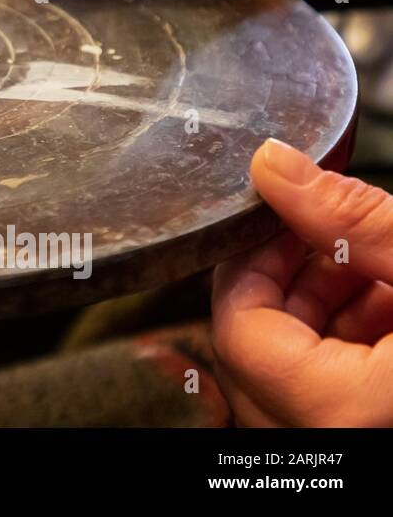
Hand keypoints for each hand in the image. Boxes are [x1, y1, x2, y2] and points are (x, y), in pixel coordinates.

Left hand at [211, 138, 392, 426]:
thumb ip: (355, 221)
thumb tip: (276, 166)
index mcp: (343, 413)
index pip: (236, 332)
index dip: (253, 263)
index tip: (279, 222)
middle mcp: (333, 444)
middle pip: (259, 354)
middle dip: (293, 284)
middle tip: (336, 242)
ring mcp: (345, 447)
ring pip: (291, 378)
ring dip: (325, 316)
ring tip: (380, 275)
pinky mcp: (365, 437)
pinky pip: (326, 399)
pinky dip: (349, 350)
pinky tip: (390, 309)